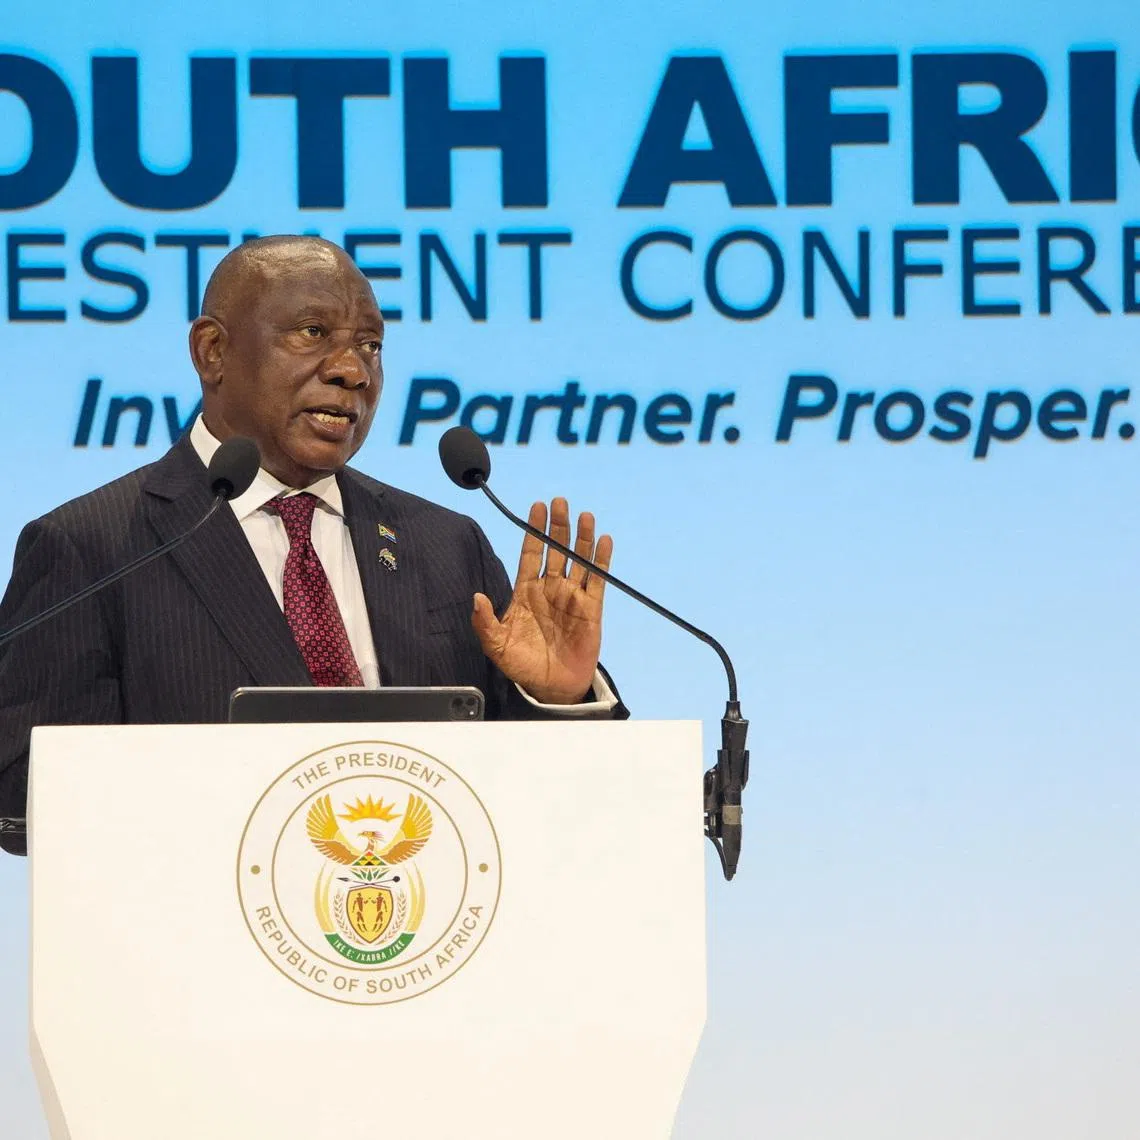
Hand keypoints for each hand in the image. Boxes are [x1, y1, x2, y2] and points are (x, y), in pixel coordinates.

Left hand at [471, 498, 611, 703]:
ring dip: (582, 537)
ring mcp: (572, 596)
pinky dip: (602, 560)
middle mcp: (550, 588)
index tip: (537, 507)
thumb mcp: (496, 645)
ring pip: (579, 559)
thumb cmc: (522, 665)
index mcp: (527, 591)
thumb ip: (485, 622)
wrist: (551, 688)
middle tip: (560, 502)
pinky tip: (604, 540)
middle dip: (558, 526)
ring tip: (584, 515)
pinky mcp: (591, 609)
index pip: (531, 553)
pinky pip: (598, 579)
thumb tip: (476, 598)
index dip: (534, 530)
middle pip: (556, 549)